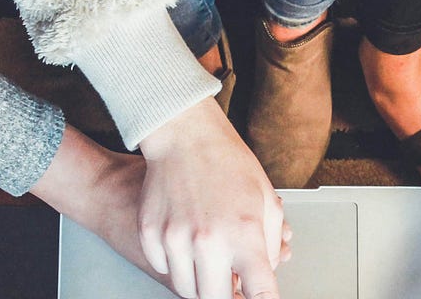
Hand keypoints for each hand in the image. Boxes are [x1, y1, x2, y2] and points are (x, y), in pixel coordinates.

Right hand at [30, 123, 288, 298]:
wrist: (184, 136)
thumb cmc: (227, 161)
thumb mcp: (266, 200)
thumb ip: (270, 244)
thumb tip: (264, 273)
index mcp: (243, 234)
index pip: (260, 292)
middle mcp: (207, 242)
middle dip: (228, 294)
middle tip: (232, 283)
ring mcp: (175, 239)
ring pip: (187, 290)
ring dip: (201, 283)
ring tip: (209, 263)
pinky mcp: (151, 234)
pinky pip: (163, 269)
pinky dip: (176, 265)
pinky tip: (185, 246)